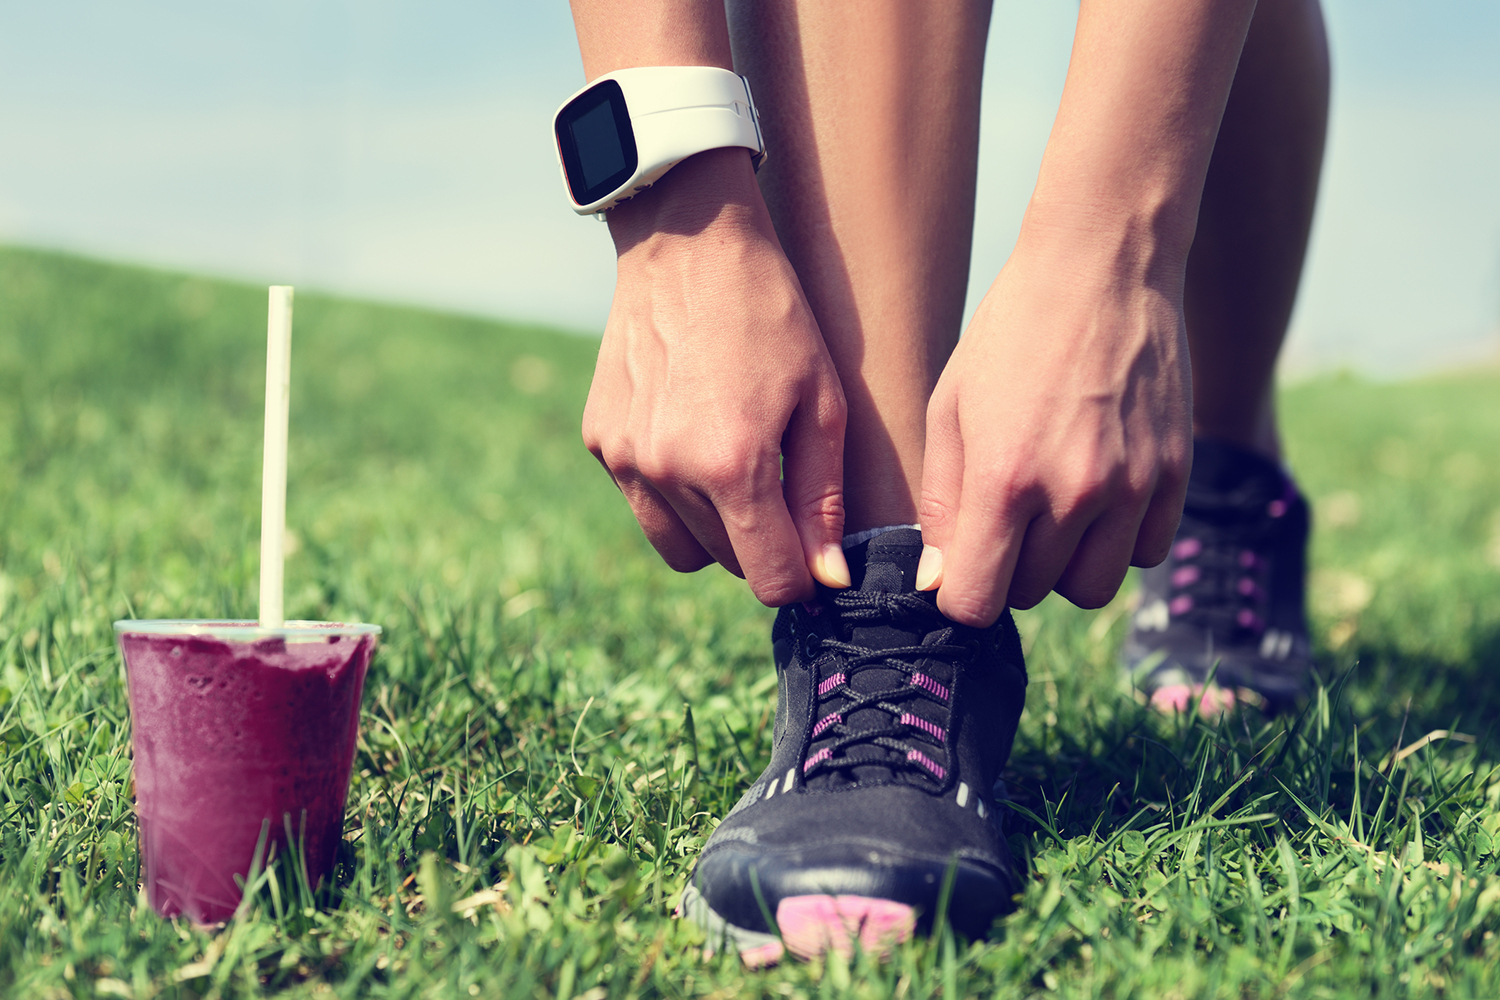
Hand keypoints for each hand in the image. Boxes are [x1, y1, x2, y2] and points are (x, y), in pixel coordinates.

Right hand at [582, 150, 850, 605]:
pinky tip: (691, 431)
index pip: (769, 580)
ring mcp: (625, 460)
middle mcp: (669, 472)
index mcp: (733, 465)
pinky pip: (645, 503)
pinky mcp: (600, 441)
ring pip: (682, 546)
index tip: (813, 552)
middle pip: (729, 563)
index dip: (800, 576)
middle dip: (762, 542)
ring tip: (734, 460)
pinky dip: (673, 490)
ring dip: (715, 526)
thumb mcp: (822, 403)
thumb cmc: (771, 316)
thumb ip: (822, 501)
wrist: (688, 243)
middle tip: (779, 483)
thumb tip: (826, 579)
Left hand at [916, 226, 1192, 624]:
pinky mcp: (1175, 473)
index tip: (960, 565)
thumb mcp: (950, 410)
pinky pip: (1145, 554)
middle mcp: (1073, 492)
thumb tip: (938, 582)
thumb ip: (942, 503)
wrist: (1102, 266)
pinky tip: (1099, 495)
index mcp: (1004, 478)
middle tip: (1005, 515)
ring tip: (1053, 510)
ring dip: (1065, 565)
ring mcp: (1133, 486)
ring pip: (1093, 588)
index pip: (976, 602)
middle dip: (1008, 569)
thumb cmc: (1010, 334)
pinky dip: (1118, 542)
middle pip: (1031, 594)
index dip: (959, 593)